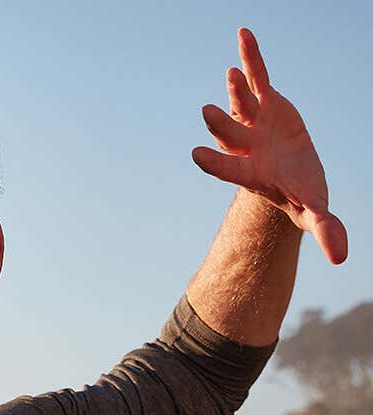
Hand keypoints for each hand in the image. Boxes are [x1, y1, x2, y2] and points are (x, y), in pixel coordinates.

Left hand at [192, 27, 347, 264]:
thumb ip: (325, 230)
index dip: (215, 162)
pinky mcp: (267, 102)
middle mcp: (246, 146)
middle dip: (222, 124)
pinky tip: (243, 35)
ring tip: (233, 73)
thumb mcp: (314, 213)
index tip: (195, 155)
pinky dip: (251, 57)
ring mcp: (254, 122)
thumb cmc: (299, 195)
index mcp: (252, 173)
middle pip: (231, 135)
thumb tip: (341, 257)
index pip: (229, 168)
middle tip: (207, 111)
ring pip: (242, 103)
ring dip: (238, 90)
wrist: (292, 174)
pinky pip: (258, 77)